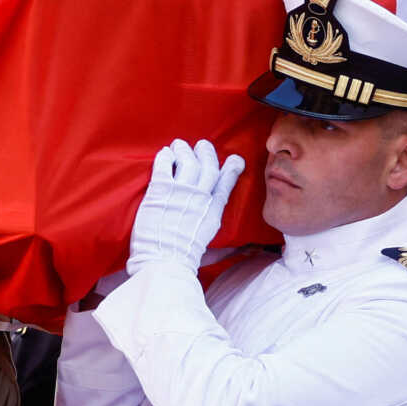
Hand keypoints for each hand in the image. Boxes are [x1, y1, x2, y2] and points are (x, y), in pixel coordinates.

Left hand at [127, 139, 247, 274]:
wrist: (165, 261)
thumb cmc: (185, 260)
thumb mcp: (212, 250)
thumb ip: (227, 247)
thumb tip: (245, 251)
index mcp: (213, 212)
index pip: (226, 184)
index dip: (231, 169)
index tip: (235, 159)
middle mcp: (200, 198)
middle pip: (208, 167)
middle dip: (207, 152)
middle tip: (202, 144)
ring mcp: (180, 192)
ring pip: (188, 161)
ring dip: (184, 150)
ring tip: (179, 145)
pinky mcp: (160, 191)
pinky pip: (164, 166)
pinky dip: (165, 157)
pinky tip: (165, 153)